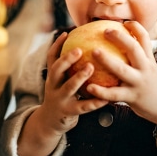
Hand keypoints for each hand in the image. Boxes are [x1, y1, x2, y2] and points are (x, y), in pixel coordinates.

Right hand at [16, 32, 108, 155]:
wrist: (50, 122)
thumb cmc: (62, 95)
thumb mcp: (61, 80)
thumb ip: (70, 66)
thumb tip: (87, 44)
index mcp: (53, 76)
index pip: (51, 57)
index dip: (57, 45)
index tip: (67, 34)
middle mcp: (53, 85)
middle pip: (56, 69)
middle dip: (66, 59)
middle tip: (79, 50)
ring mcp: (59, 99)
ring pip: (69, 87)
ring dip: (79, 77)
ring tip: (91, 67)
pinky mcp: (68, 112)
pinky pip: (83, 106)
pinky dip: (94, 102)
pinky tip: (106, 98)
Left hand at [85, 21, 156, 152]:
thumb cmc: (155, 86)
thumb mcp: (151, 69)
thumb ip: (140, 58)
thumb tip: (123, 45)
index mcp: (149, 60)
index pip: (144, 38)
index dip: (135, 27)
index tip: (125, 21)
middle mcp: (145, 68)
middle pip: (134, 48)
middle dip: (120, 38)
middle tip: (104, 30)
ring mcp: (139, 82)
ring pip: (122, 69)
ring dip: (107, 60)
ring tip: (93, 51)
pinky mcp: (133, 97)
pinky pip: (114, 94)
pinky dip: (101, 91)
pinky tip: (89, 87)